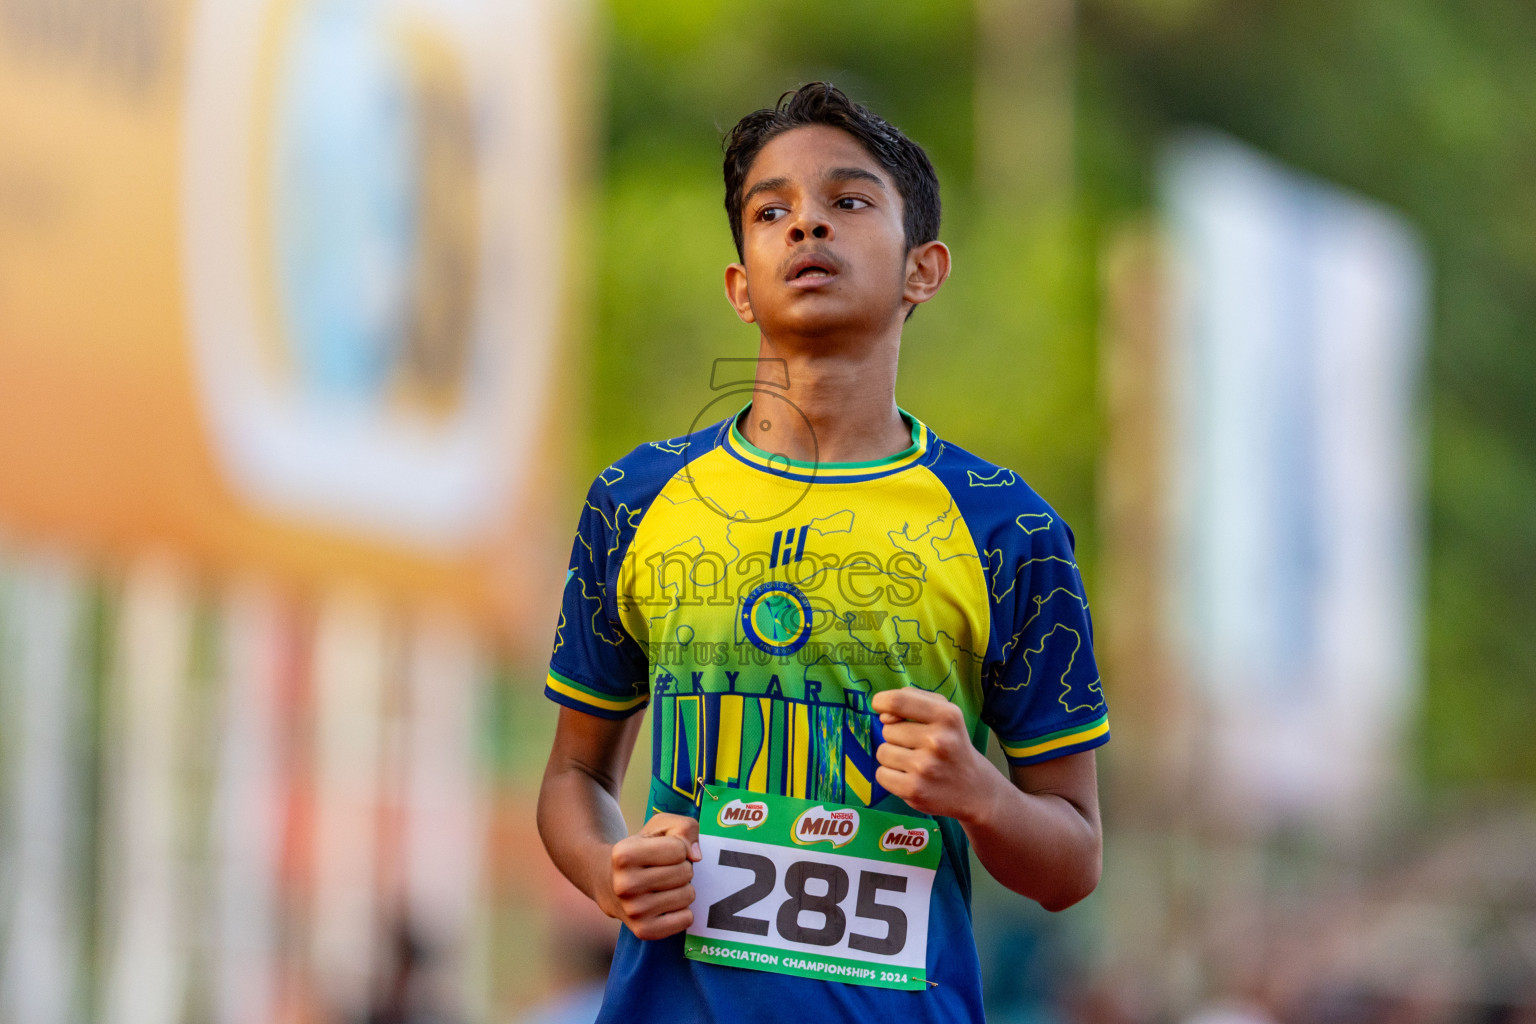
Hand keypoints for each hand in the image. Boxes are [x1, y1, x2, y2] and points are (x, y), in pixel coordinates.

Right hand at [601, 812, 701, 939]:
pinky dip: (683, 911)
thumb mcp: (658, 827)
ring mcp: (633, 911)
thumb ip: (684, 827)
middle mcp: (624, 885)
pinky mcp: (644, 931)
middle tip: (665, 870)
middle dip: (682, 868)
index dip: (678, 848)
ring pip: (688, 895)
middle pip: (685, 872)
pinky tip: (666, 904)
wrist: (608, 884)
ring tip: (664, 886)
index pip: (679, 849)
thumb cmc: (640, 851)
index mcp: (624, 855)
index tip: (663, 852)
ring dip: (683, 888)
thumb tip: (696, 856)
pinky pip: (686, 919)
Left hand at [873, 686, 997, 823]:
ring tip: (914, 762)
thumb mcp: (945, 712)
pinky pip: (881, 774)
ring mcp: (925, 767)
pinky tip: (909, 777)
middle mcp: (938, 741)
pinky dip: (890, 776)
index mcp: (947, 716)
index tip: (881, 707)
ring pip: (882, 752)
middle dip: (896, 735)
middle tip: (918, 745)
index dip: (881, 701)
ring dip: (892, 756)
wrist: (974, 788)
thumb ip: (913, 699)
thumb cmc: (952, 743)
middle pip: (887, 729)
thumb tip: (884, 716)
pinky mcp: (914, 790)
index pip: (897, 701)